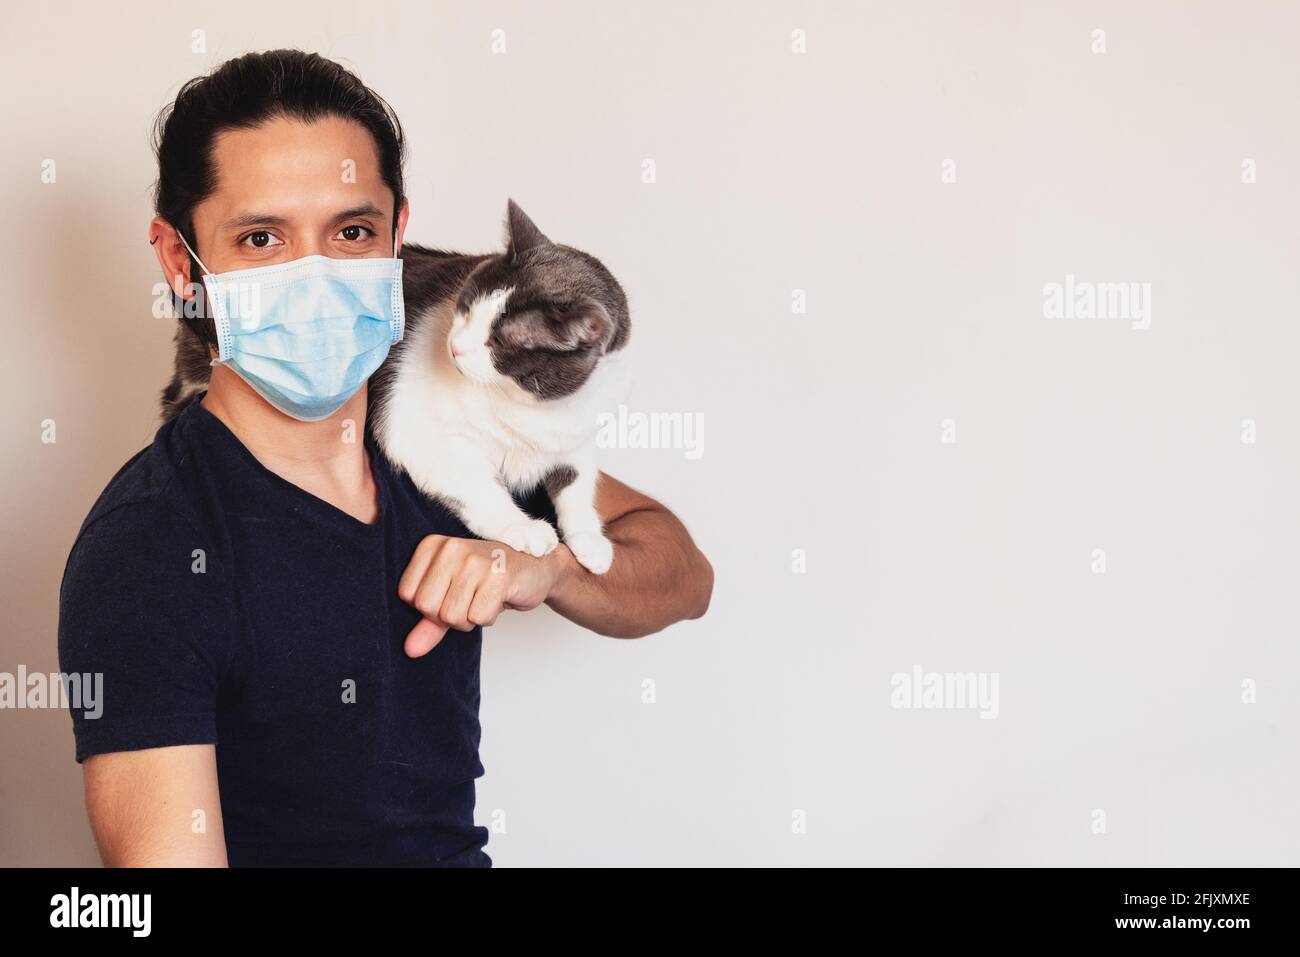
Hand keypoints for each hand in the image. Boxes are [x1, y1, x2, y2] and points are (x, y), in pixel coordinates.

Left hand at [397, 534, 568, 656]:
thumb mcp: (454, 596)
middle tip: (471, 599)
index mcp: (433, 546)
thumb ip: (429, 622)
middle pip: (428, 607)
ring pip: (453, 616)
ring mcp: (475, 561)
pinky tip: (498, 599)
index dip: (430, 607)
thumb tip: (409, 649)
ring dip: (471, 619)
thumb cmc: (492, 580)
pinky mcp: (498, 576)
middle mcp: (451, 548)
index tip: (453, 593)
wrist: (537, 569)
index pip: (407, 594)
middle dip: (450, 616)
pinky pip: (479, 618)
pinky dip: (489, 618)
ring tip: (485, 598)